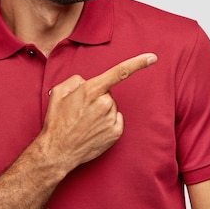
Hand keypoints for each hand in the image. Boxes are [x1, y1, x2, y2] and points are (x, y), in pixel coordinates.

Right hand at [39, 53, 156, 172]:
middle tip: (82, 111)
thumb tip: (88, 82)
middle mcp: (105, 103)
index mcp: (91, 90)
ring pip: (112, 107)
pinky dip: (108, 122)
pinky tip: (94, 129)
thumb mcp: (58, 92)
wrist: (57, 151)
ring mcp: (111, 119)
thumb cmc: (57, 121)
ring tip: (85, 122)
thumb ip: (76, 80)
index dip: (138, 63)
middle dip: (98, 98)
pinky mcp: (116, 132)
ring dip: (102, 111)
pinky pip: (116, 119)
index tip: (152, 58)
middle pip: (108, 93)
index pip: (119, 72)